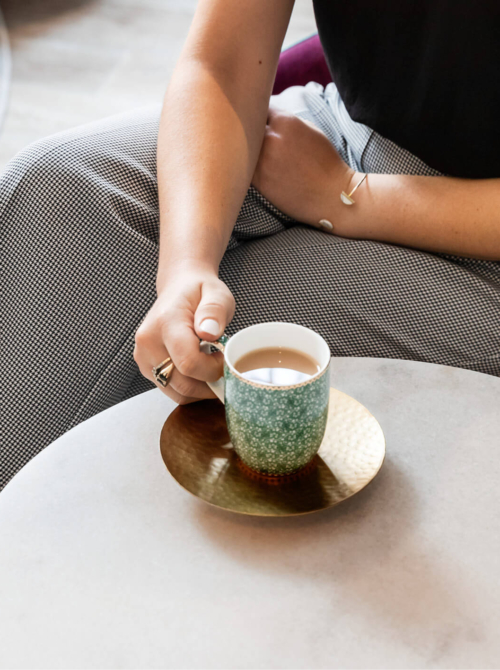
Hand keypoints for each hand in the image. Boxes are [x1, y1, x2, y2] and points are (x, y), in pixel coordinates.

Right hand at [133, 264, 234, 404]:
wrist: (178, 288)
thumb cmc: (199, 292)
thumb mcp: (216, 293)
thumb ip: (215, 311)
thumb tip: (210, 333)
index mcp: (165, 323)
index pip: (189, 363)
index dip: (213, 369)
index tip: (225, 358)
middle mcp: (148, 342)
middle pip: (183, 384)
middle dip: (209, 383)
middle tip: (222, 366)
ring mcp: (143, 357)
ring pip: (177, 392)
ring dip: (200, 388)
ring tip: (210, 366)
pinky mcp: (146, 368)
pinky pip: (171, 390)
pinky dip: (189, 388)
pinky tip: (199, 370)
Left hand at [251, 105, 354, 229]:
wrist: (332, 195)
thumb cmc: (325, 162)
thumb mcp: (310, 130)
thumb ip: (286, 122)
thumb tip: (268, 119)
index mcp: (285, 122)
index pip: (260, 107)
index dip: (259, 113)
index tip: (258, 118)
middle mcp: (271, 139)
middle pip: (247, 126)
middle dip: (250, 128)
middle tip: (248, 133)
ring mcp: (262, 161)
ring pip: (243, 148)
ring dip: (245, 149)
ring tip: (251, 152)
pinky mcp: (259, 182)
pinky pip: (244, 168)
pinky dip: (245, 166)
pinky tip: (252, 168)